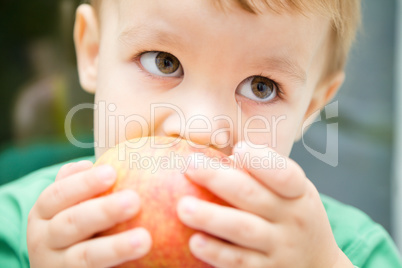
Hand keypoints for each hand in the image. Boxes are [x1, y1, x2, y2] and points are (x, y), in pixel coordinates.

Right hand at [27, 160, 151, 267]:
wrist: (59, 267)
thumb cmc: (75, 225)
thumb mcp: (68, 205)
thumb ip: (79, 185)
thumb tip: (90, 162)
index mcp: (43, 214)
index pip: (57, 195)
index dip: (83, 183)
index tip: (112, 172)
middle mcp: (44, 241)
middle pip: (71, 224)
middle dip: (102, 212)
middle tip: (133, 200)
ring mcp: (57, 266)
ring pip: (85, 257)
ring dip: (115, 248)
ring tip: (144, 239)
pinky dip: (116, 266)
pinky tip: (143, 259)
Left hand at [177, 142, 352, 267]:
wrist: (318, 264)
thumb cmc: (292, 216)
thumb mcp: (292, 193)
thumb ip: (265, 175)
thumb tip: (222, 157)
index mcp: (298, 193)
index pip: (283, 173)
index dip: (260, 160)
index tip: (238, 149)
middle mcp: (292, 219)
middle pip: (252, 196)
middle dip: (218, 179)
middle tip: (189, 166)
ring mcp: (279, 247)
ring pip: (242, 230)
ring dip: (211, 217)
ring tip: (183, 207)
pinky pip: (238, 262)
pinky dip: (216, 252)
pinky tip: (195, 242)